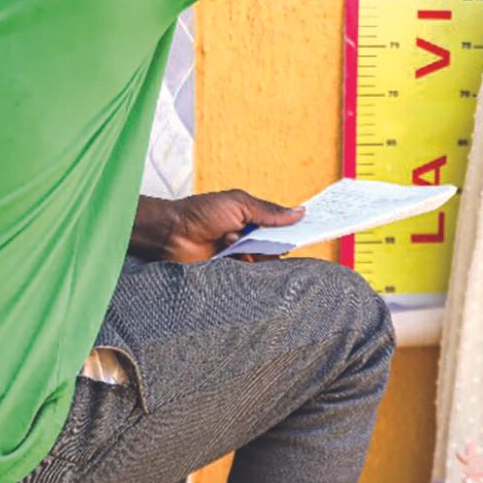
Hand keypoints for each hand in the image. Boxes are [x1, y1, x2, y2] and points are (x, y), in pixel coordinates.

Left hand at [130, 190, 304, 263]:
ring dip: (252, 254)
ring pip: (262, 264)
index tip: (310, 231)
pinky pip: (248, 277)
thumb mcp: (239, 204)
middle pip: (273, 248)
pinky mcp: (229, 274)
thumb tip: (300, 212)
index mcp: (251, 219)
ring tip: (229, 240)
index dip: (292, 230)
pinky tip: (234, 258)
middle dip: (270, 243)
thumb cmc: (201, 213)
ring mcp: (237, 257)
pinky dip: (246, 270)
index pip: (279, 227)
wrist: (171, 233)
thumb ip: (269, 211)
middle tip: (257, 237)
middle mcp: (247, 239)